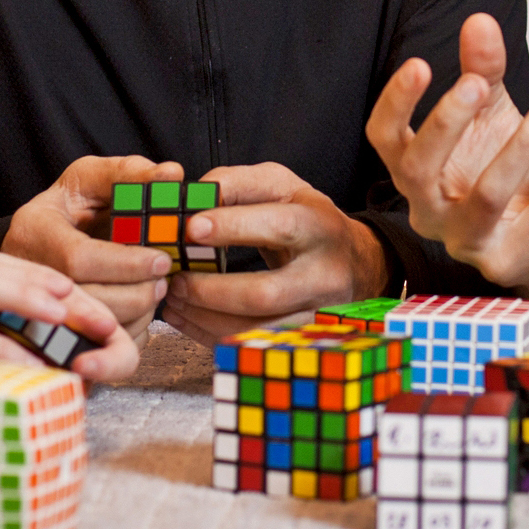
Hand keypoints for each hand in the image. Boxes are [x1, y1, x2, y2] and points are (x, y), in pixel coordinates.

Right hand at [4, 154, 179, 340]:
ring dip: (136, 316)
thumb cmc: (71, 206)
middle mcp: (27, 273)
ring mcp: (32, 308)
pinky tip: (136, 310)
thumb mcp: (91, 178)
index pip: (79, 259)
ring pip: (92, 331)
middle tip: (163, 280)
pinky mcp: (51, 334)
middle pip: (86, 300)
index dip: (126, 264)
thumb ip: (130, 174)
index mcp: (33, 230)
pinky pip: (95, 350)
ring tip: (153, 291)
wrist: (44, 238)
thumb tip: (172, 174)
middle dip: (136, 294)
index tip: (161, 260)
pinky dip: (126, 336)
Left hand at [157, 163, 388, 344]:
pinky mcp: (301, 338)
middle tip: (175, 279)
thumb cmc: (308, 219)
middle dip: (211, 290)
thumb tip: (196, 195)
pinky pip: (251, 345)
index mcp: (320, 226)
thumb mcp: (283, 186)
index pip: (279, 227)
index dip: (234, 227)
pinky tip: (185, 317)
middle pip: (265, 294)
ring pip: (255, 329)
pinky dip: (210, 334)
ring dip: (205, 317)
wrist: (356, 263)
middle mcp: (324, 275)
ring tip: (173, 299)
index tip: (191, 228)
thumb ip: (240, 183)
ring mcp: (316, 314)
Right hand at [365, 12, 528, 289]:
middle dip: (447, 122)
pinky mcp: (508, 263)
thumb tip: (480, 21)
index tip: (422, 64)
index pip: (384, 139)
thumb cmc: (507, 168)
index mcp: (414, 172)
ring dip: (522, 144)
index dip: (396, 103)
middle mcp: (428, 212)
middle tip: (479, 82)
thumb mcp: (495, 113)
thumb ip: (483, 69)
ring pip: (485, 195)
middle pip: (417, 170)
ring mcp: (465, 242)